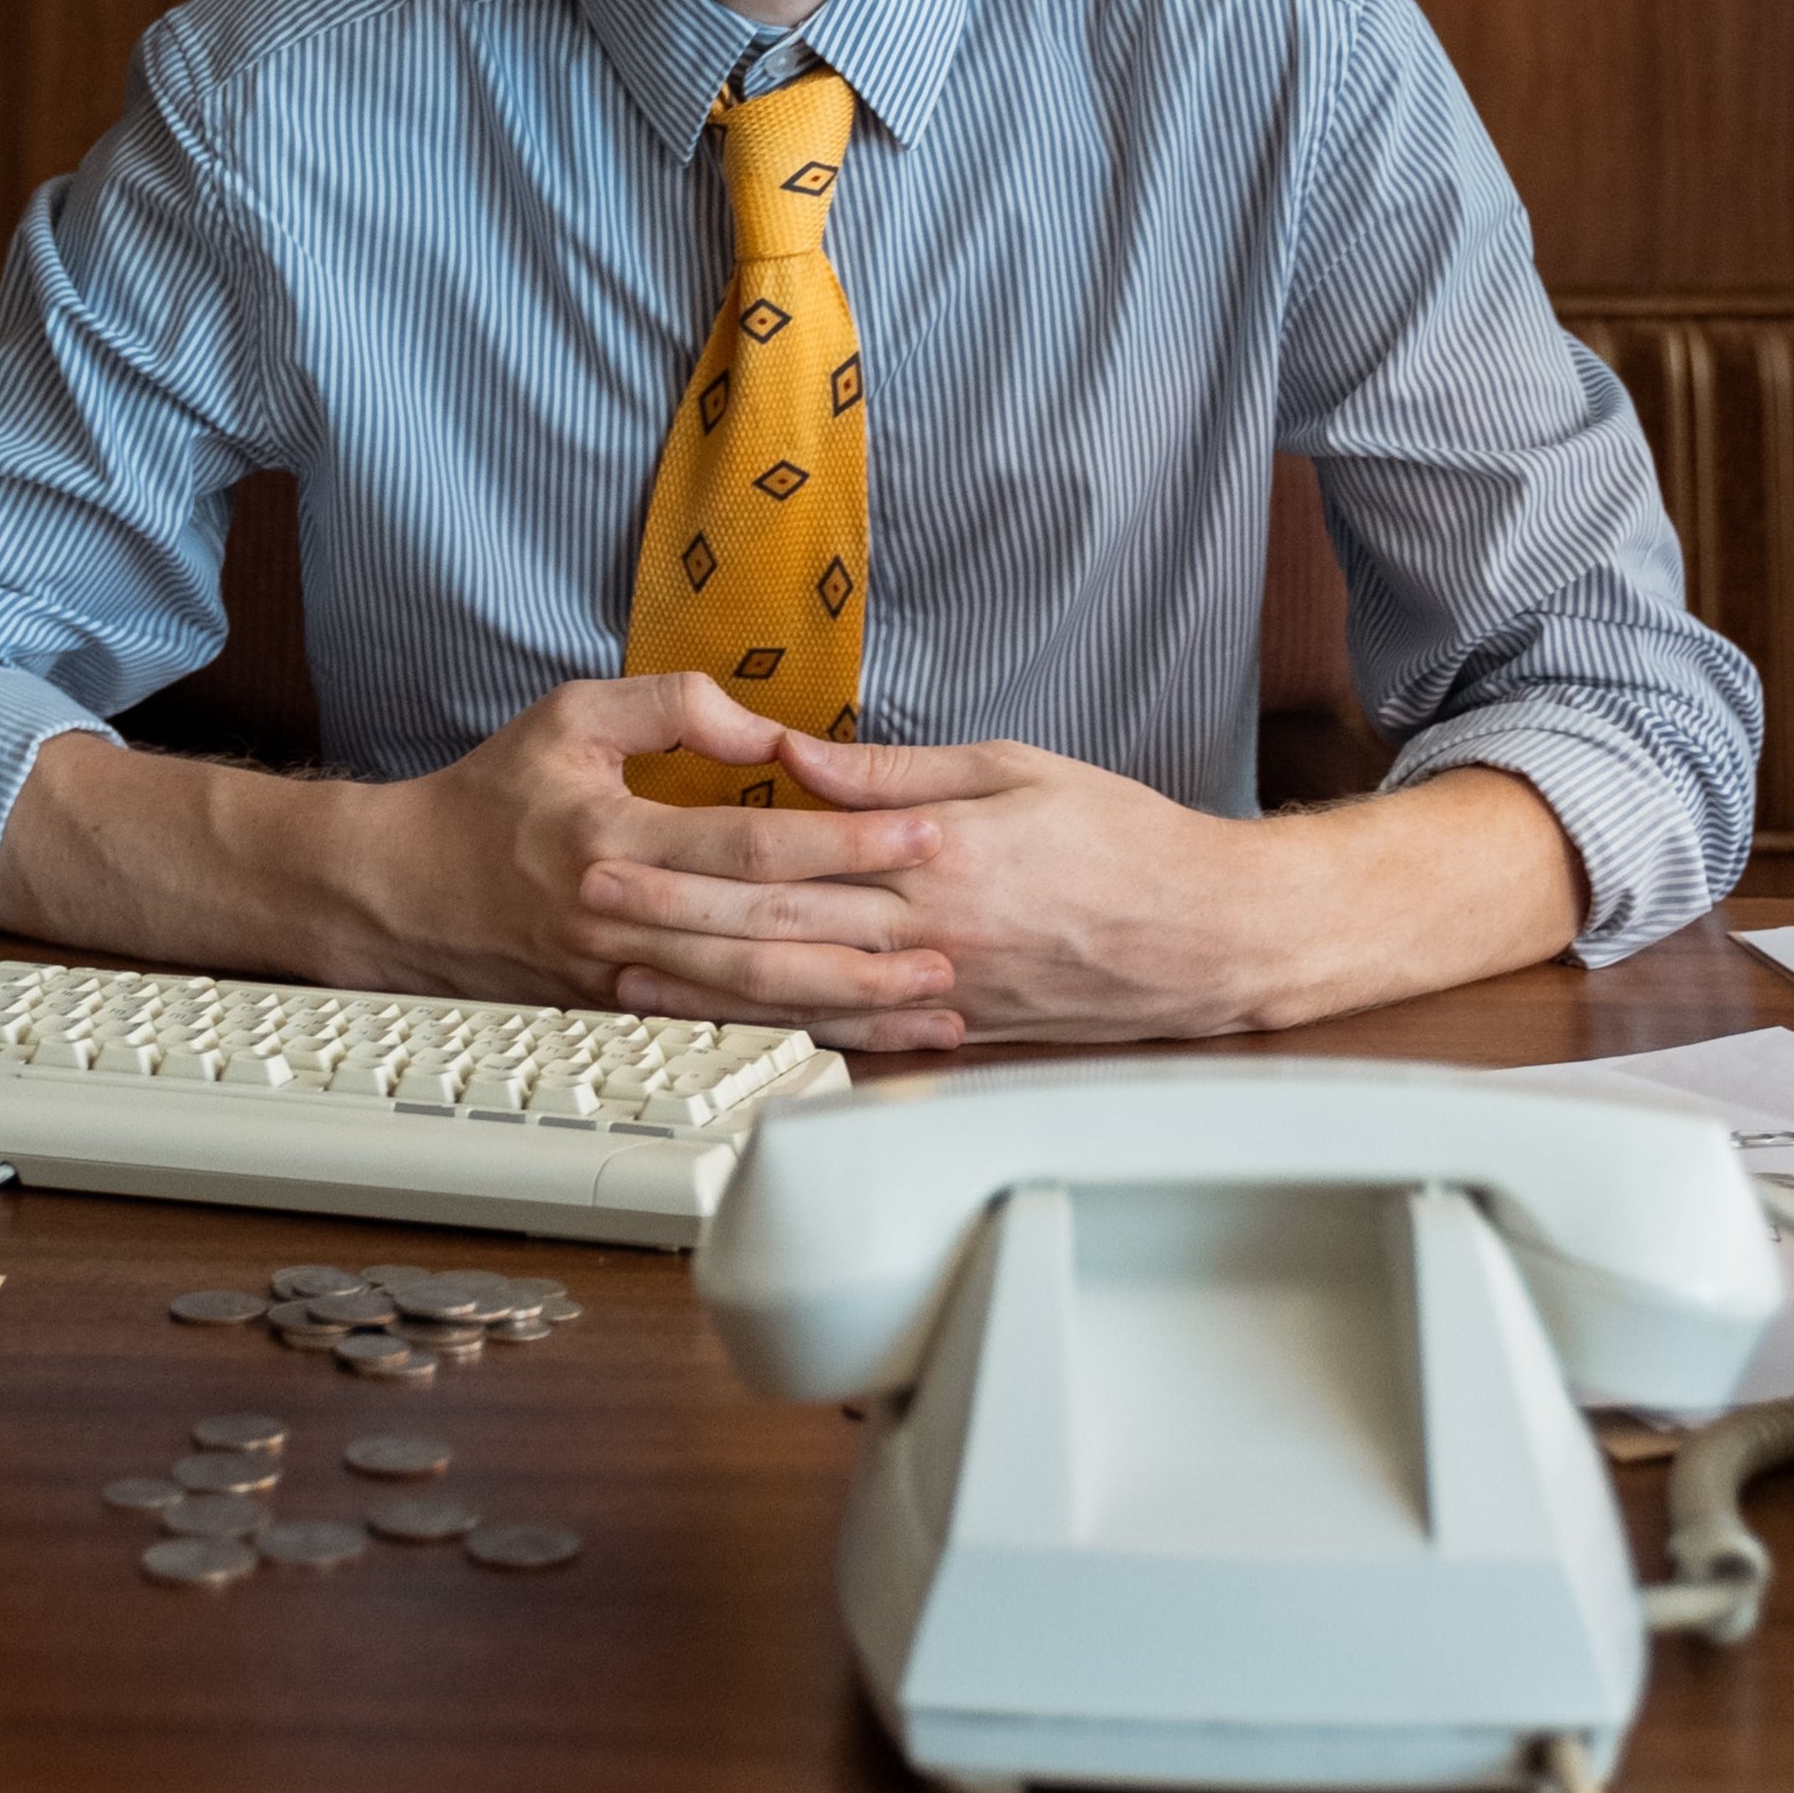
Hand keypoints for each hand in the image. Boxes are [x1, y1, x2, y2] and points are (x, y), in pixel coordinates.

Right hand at [320, 673, 957, 1031]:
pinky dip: (800, 1032)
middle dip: (872, 932)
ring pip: (757, 997)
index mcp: (616, 840)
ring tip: (932, 994)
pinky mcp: (629, 1015)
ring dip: (852, 1001)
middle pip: (769, 932)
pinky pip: (728, 1028)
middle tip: (958, 924)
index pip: (752, 844)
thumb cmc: (489, 796)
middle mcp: (626, 920)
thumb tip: (765, 725)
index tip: (919, 830)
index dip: (843, 840)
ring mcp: (627, 981)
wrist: (404, 893)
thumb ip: (668, 704)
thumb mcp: (567, 714)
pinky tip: (858, 1034)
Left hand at [579, 738, 1586, 1043]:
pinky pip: (852, 1038)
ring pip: (798, 997)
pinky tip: (729, 1028)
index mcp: (933, 857)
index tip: (618, 846)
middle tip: (586, 910)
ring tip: (623, 976)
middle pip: (771, 935)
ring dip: (705, 991)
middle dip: (668, 926)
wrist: (1206, 933)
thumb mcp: (1010, 767)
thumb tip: (796, 754)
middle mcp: (923, 934)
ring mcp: (936, 994)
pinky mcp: (955, 1033)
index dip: (691, 861)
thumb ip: (894, 771)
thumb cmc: (1119, 838)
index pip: (785, 862)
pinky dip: (780, 1033)